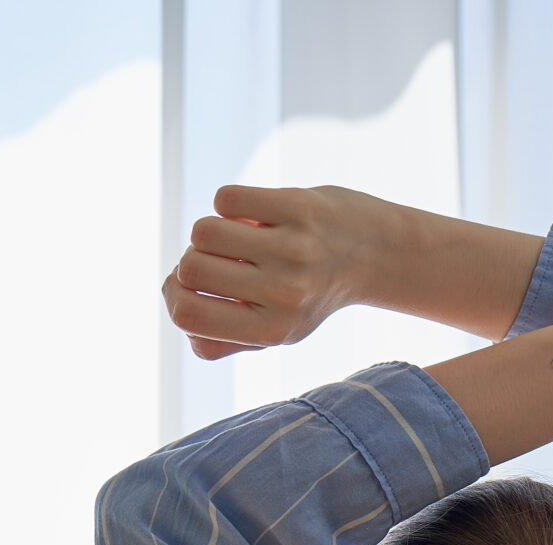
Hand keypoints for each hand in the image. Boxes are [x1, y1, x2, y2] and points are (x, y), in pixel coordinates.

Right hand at [161, 184, 391, 359]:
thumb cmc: (313, 291)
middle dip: (192, 259)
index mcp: (273, 330)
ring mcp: (292, 249)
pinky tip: (254, 214)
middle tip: (219, 258)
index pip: (187, 318)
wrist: (377, 252)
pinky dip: (230, 203)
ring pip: (203, 232)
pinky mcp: (297, 207)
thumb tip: (185, 323)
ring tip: (237, 236)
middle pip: (189, 271)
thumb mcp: (279, 328)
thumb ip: (228, 338)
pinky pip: (225, 199)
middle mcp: (284, 294)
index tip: (189, 284)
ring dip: (210, 230)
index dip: (174, 296)